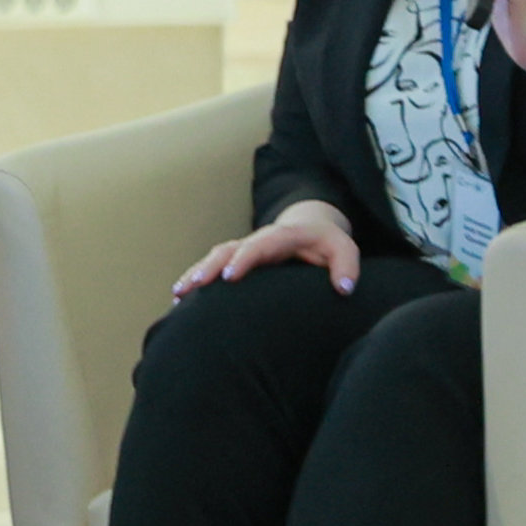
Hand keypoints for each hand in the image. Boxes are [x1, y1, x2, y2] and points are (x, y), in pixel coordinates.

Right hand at [173, 199, 359, 299]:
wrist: (311, 228)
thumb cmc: (327, 244)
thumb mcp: (345, 250)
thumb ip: (347, 266)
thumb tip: (343, 288)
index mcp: (282, 237)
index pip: (259, 245)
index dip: (243, 259)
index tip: (228, 277)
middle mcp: (258, 241)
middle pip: (227, 250)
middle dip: (207, 267)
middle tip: (191, 287)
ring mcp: (245, 249)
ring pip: (214, 257)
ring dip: (195, 273)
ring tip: (177, 294)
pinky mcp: (238, 259)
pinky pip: (214, 266)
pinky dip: (197, 278)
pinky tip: (180, 297)